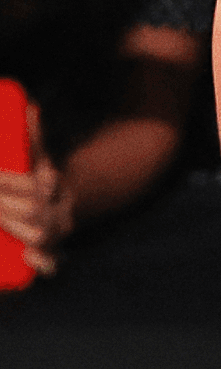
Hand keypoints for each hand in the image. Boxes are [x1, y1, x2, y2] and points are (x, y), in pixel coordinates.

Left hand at [0, 102, 72, 281]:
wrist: (66, 209)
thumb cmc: (40, 183)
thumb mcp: (38, 160)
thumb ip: (32, 136)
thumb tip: (29, 105)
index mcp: (54, 185)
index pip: (33, 183)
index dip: (8, 183)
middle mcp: (59, 209)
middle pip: (33, 211)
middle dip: (5, 209)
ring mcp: (56, 233)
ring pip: (40, 234)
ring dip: (16, 229)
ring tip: (0, 225)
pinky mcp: (50, 254)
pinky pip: (53, 262)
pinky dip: (42, 263)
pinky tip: (27, 257)